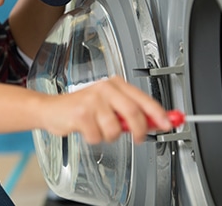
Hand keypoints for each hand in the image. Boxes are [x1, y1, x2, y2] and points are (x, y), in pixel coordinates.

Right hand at [38, 76, 171, 143]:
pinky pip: (98, 136)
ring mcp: (93, 100)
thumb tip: (156, 121)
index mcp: (115, 84)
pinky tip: (86, 129)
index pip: (143, 99)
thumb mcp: (109, 106)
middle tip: (139, 137)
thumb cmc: (82, 108)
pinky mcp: (81, 113)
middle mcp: (105, 88)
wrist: (52, 109)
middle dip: (139, 130)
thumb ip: (132, 113)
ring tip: (99, 128)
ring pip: (115, 129)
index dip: (158, 113)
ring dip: (109, 136)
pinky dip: (94, 138)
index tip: (169, 123)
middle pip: (133, 113)